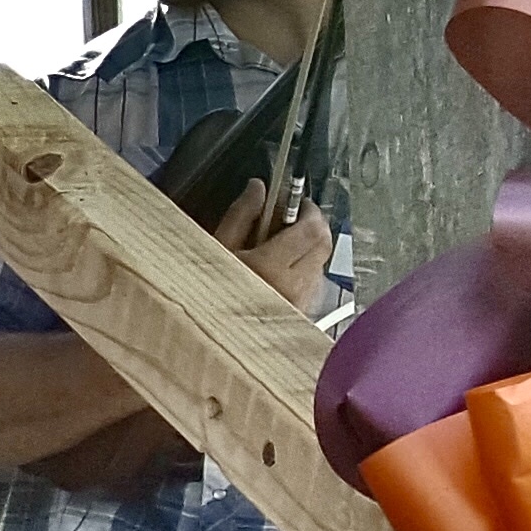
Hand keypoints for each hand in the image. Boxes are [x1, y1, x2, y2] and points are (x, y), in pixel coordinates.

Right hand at [213, 182, 333, 313]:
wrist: (206, 342)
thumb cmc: (206, 294)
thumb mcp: (216, 250)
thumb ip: (241, 215)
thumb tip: (257, 189)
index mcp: (270, 267)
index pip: (310, 230)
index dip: (309, 210)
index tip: (297, 202)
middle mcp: (292, 286)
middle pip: (324, 244)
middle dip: (313, 226)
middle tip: (294, 218)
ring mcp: (300, 302)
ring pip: (320, 262)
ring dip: (309, 249)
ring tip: (282, 248)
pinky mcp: (302, 313)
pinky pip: (313, 282)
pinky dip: (304, 269)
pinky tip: (281, 271)